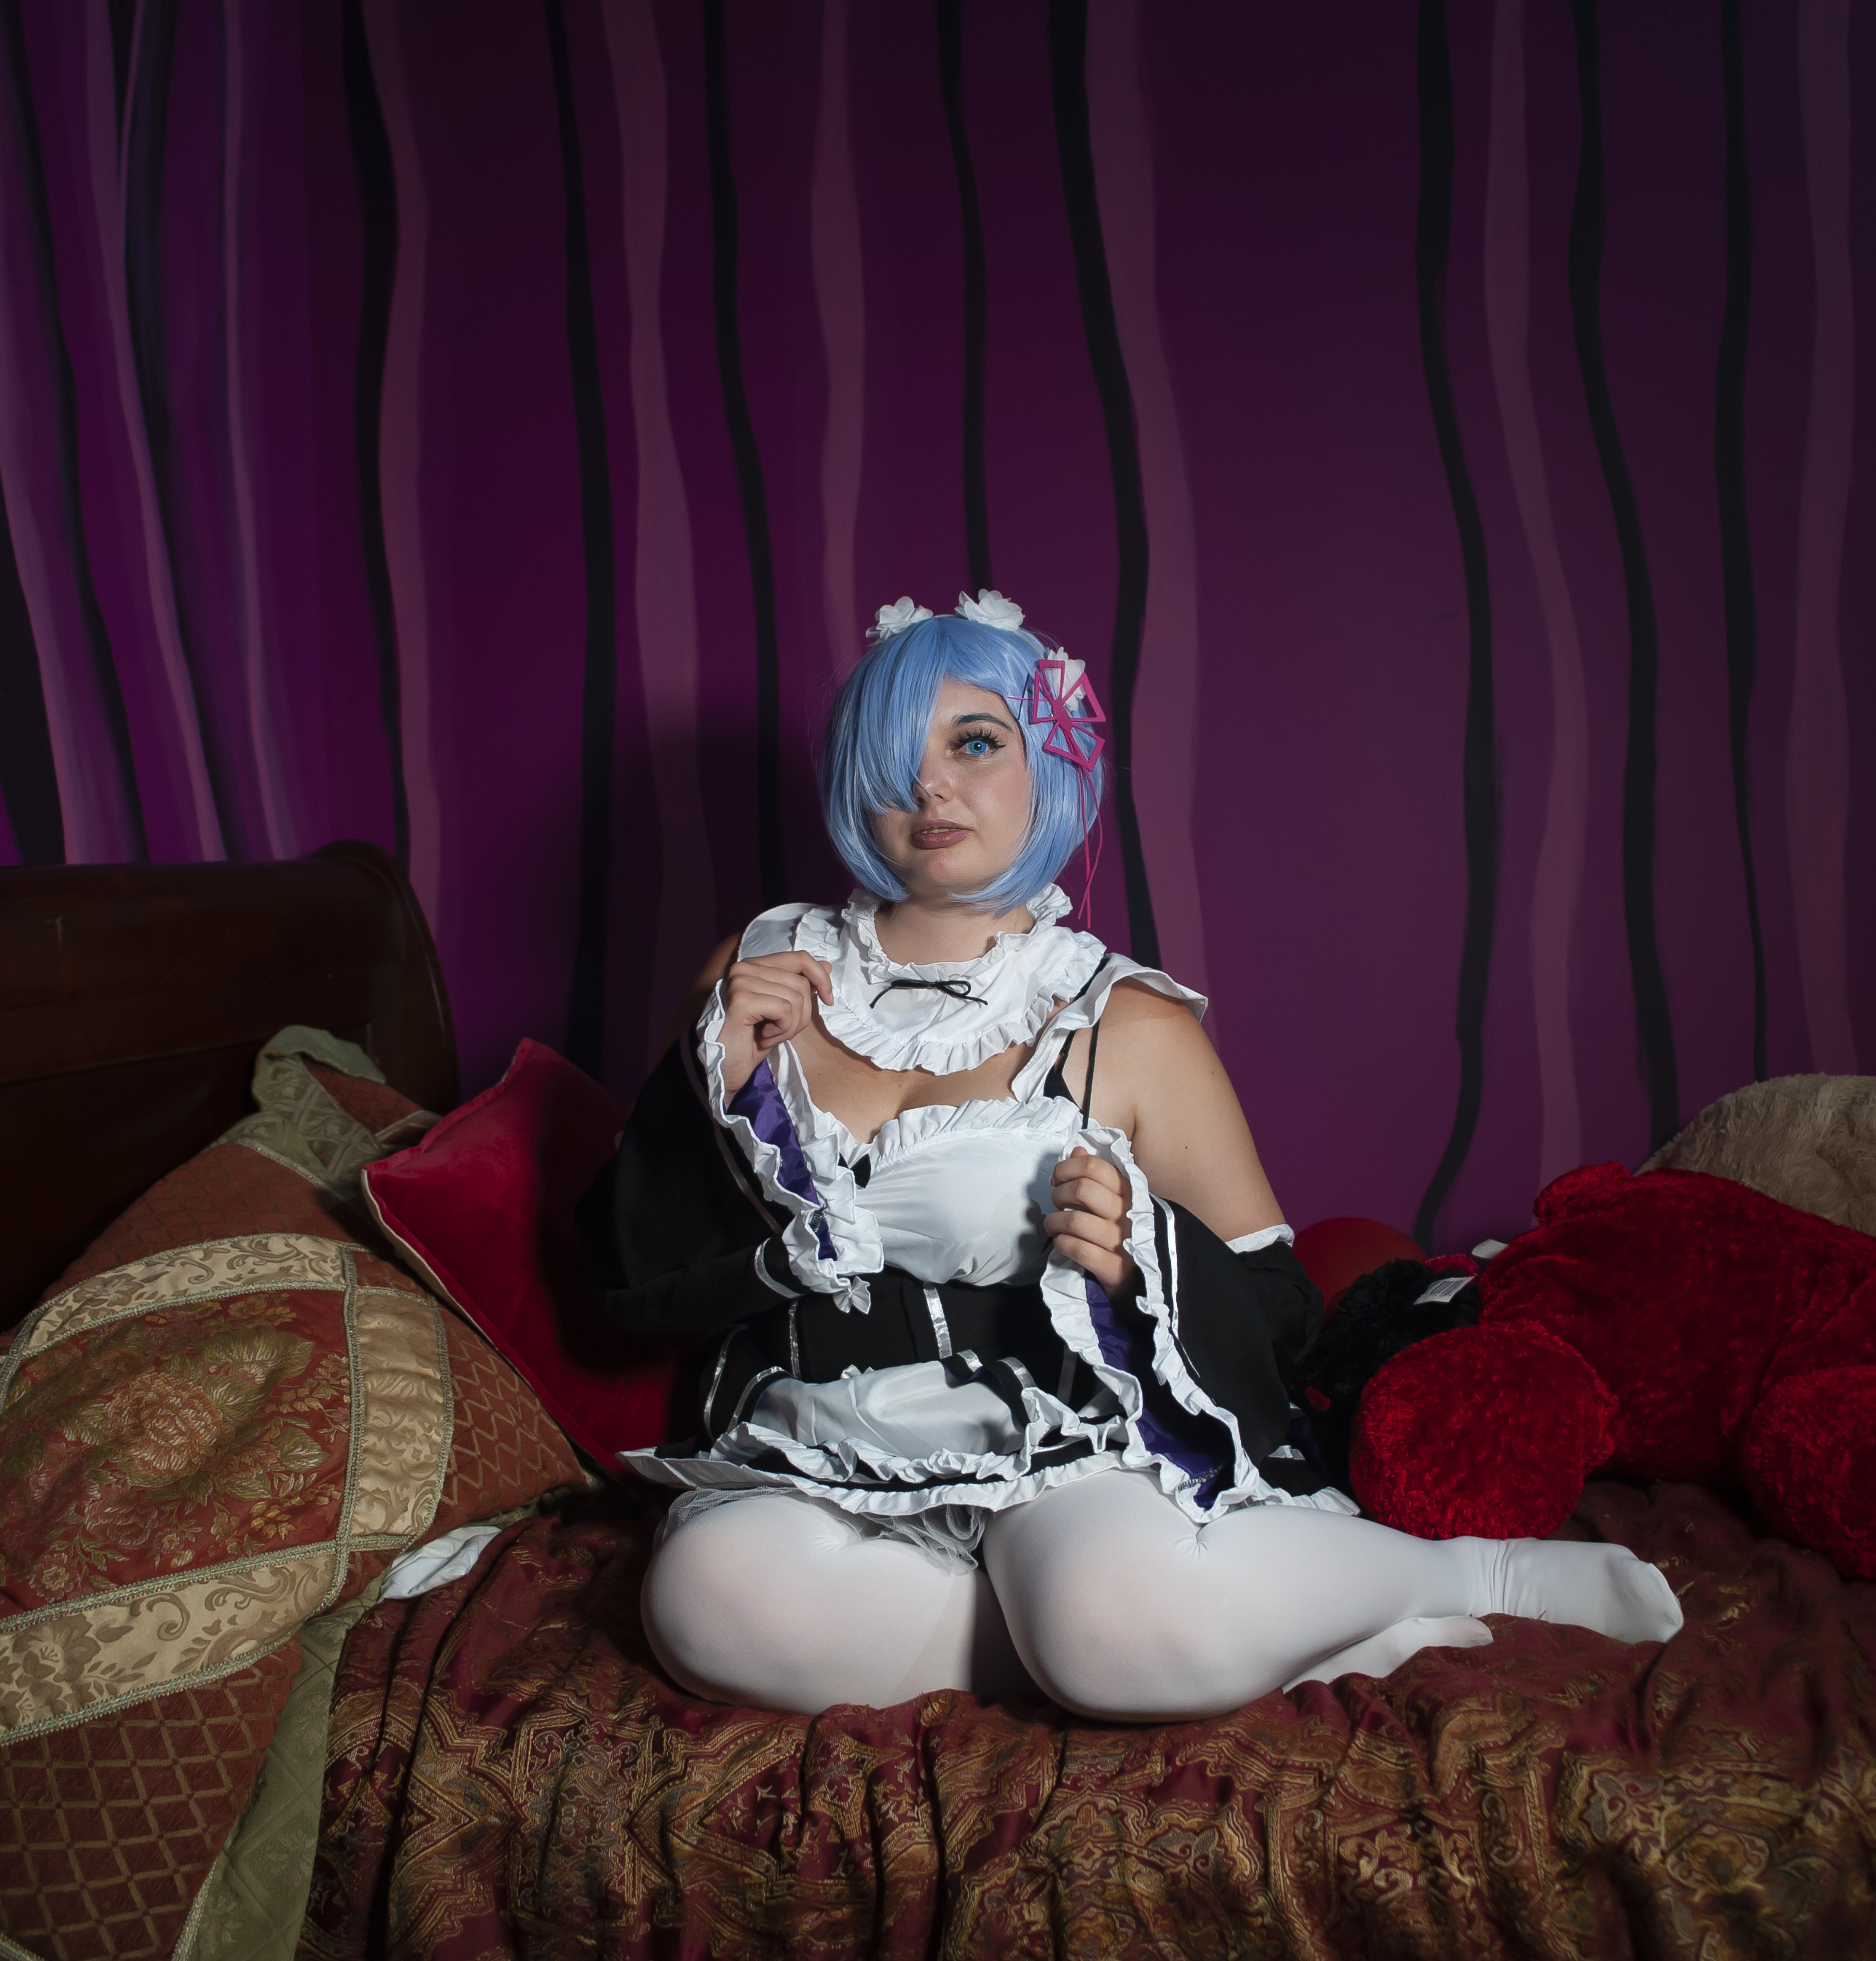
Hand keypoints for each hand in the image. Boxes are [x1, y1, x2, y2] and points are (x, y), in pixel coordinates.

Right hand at [713, 952, 831, 1097]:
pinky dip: (782, 1030)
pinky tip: (764, 1038)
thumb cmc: (751, 1040)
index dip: (820, 977)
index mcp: (754, 965)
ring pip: (796, 997)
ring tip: (770, 1035)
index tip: (828, 1000)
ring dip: (790, 1026)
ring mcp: (740, 982)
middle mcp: (744, 967)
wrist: (725, 1067)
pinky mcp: (741, 1000)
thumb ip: (799, 985)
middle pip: (801, 982)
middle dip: (802, 1014)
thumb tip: (826, 966)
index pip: (799, 958)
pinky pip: (785, 1010)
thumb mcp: (782, 1011)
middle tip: (781, 1031)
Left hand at [1045, 1146, 1136, 1294]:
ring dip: (1055, 1222)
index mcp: (1130, 1193)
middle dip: (1059, 1194)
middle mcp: (1129, 1214)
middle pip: (1083, 1189)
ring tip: (1054, 1227)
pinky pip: (1080, 1249)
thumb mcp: (1115, 1203)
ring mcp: (1124, 1242)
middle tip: (1057, 1204)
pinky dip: (1063, 1244)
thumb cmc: (1124, 1236)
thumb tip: (1077, 1150)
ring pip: (1076, 1220)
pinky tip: (1062, 1243)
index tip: (1057, 1179)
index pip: (1095, 1166)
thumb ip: (1097, 1176)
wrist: (1145, 1281)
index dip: (1067, 1168)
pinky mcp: (1116, 1269)